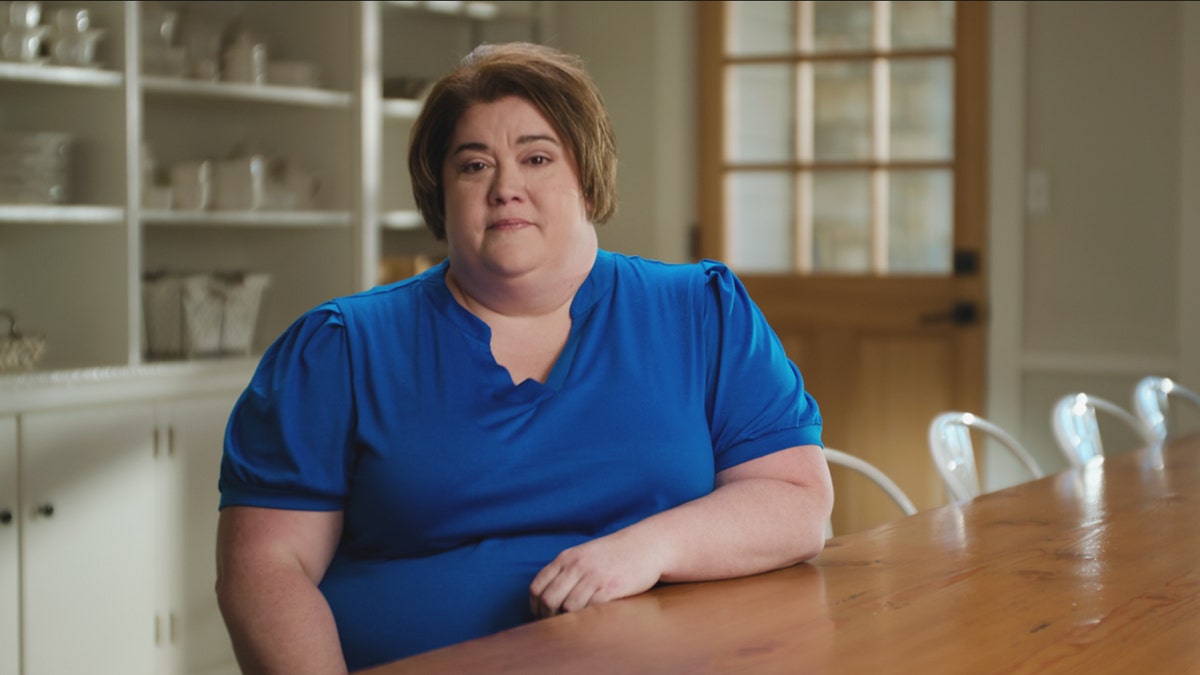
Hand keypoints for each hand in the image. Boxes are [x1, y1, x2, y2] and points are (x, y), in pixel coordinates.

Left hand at [529, 531, 663, 618]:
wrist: (646, 545)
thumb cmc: (614, 555)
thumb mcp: (584, 555)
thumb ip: (565, 572)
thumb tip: (546, 600)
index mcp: (566, 558)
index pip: (537, 587)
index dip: (535, 607)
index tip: (541, 616)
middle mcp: (577, 566)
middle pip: (549, 600)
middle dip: (548, 617)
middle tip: (556, 625)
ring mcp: (594, 576)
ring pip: (568, 608)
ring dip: (568, 620)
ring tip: (574, 625)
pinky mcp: (611, 587)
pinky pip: (590, 609)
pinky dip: (586, 619)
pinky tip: (590, 621)